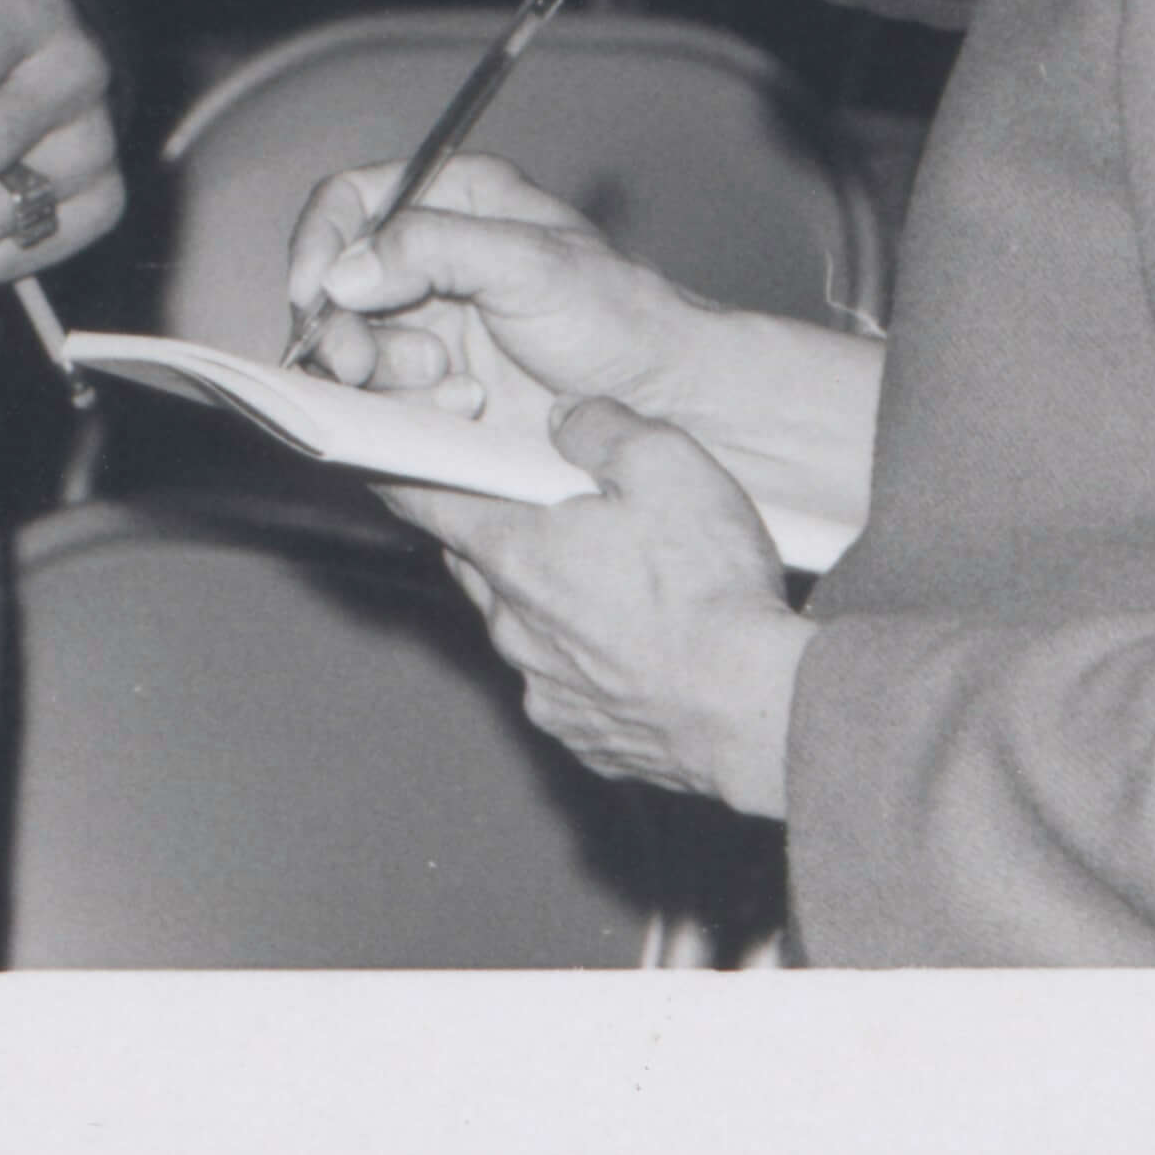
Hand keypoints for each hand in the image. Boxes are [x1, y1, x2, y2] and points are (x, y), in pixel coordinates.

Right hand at [287, 154, 702, 419]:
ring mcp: (421, 331)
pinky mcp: (424, 394)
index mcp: (451, 203)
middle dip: (340, 328)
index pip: (348, 202)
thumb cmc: (618, 318)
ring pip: (342, 352)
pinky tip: (461, 412)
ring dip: (380, 375)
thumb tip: (342, 271)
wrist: (660, 403)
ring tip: (452, 387)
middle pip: (329, 286)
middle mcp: (423, 265)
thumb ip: (435, 249)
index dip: (319, 240)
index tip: (315, 290)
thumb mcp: (532, 262)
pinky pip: (373, 405)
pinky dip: (402, 413)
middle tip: (362, 363)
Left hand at [385, 401, 812, 815]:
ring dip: (552, 601)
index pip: (427, 503)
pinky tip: (642, 646)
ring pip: (524, 628)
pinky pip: (567, 685)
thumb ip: (601, 427)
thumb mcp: (666, 465)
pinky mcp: (582, 736)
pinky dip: (589, 660)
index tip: (397, 461)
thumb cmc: (708, 589)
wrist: (756, 712)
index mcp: (515, 555)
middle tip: (552, 510)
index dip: (410, 475)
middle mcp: (513, 629)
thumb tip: (566, 418)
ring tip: (621, 583)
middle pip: (479, 565)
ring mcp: (544, 690)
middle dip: (501, 534)